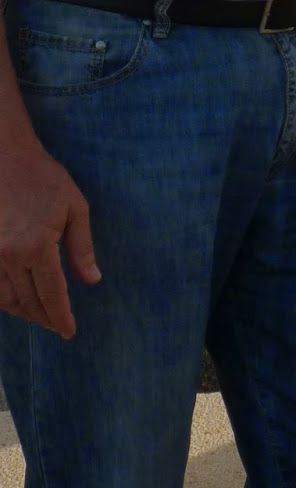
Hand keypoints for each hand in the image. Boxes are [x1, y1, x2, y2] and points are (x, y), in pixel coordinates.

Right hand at [0, 139, 99, 337]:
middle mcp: (9, 256)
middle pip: (28, 302)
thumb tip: (93, 280)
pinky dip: (5, 300)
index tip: (69, 331)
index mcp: (38, 245)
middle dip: (45, 318)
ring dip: (24, 312)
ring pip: (6, 300)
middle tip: (58, 325)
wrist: (4, 158)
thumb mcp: (74, 206)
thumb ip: (82, 247)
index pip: (52, 294)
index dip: (61, 316)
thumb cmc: (43, 178)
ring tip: (41, 316)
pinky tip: (18, 300)